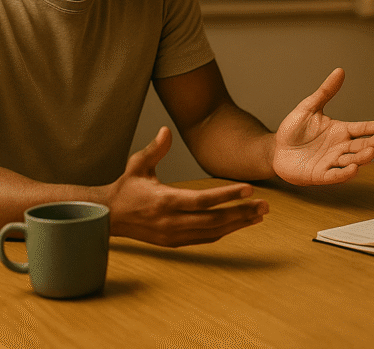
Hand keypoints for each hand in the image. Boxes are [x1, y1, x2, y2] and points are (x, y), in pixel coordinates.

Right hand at [106, 127, 268, 246]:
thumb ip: (155, 149)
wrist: (108, 216)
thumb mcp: (137, 165)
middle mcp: (171, 222)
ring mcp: (173, 235)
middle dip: (242, 213)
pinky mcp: (174, 243)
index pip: (202, 200)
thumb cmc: (126, 187)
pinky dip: (224, 231)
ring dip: (238, 224)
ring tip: (259, 215)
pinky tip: (239, 223)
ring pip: (213, 232)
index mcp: (164, 201)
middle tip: (265, 205)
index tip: (249, 189)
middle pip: (213, 220)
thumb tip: (166, 130)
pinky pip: (205, 238)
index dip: (227, 196)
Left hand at [273, 68, 373, 185]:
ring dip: (362, 158)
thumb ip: (325, 91)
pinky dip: (345, 173)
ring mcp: (332, 162)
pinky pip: (335, 175)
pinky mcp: (321, 175)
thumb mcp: (309, 107)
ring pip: (352, 161)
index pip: (363, 128)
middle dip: (372, 143)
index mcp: (341, 130)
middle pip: (361, 146)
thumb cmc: (293, 129)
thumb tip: (339, 71)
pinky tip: (353, 169)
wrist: (275, 149)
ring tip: (370, 152)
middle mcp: (340, 147)